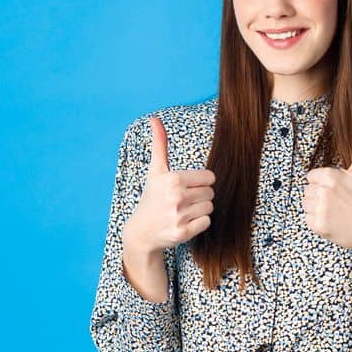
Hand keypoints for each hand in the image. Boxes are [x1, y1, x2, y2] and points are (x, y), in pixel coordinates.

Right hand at [122, 116, 215, 256]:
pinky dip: (198, 224)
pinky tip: (183, 222)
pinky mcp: (183, 232)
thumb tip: (154, 118)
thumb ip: (160, 145)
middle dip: (199, 196)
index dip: (199, 182)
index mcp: (173, 178)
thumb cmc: (152, 198)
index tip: (185, 187)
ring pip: (210, 207)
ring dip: (199, 210)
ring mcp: (179, 215)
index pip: (209, 177)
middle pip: (211, 192)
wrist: (141, 232)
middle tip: (181, 201)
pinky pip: (207, 222)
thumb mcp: (155, 171)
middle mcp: (176, 196)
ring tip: (181, 211)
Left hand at [304, 127, 351, 255]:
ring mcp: (321, 209)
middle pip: (308, 191)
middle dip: (321, 197)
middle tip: (341, 203)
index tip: (339, 191)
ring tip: (337, 213)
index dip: (324, 184)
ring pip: (306, 205)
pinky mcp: (318, 226)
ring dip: (318, 210)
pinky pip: (308, 220)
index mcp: (331, 176)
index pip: (312, 177)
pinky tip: (334, 223)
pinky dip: (319, 223)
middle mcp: (324, 191)